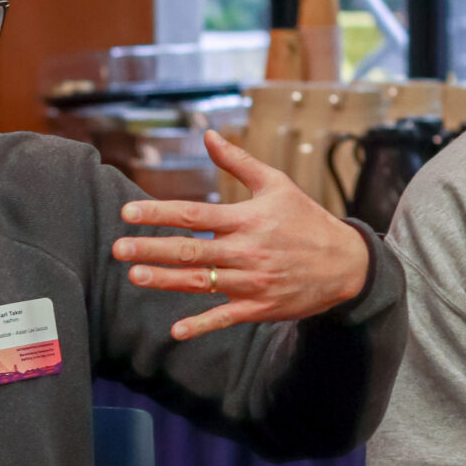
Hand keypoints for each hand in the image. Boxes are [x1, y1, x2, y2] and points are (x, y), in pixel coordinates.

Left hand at [110, 129, 369, 340]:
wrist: (347, 263)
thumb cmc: (306, 220)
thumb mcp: (277, 185)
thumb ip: (238, 163)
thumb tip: (208, 135)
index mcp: (247, 219)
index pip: (194, 214)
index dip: (158, 213)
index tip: (127, 212)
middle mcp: (247, 250)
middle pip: (190, 250)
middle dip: (151, 248)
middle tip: (118, 248)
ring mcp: (252, 282)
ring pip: (201, 283)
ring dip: (165, 280)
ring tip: (134, 276)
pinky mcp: (260, 307)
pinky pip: (225, 317)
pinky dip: (201, 324)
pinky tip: (175, 330)